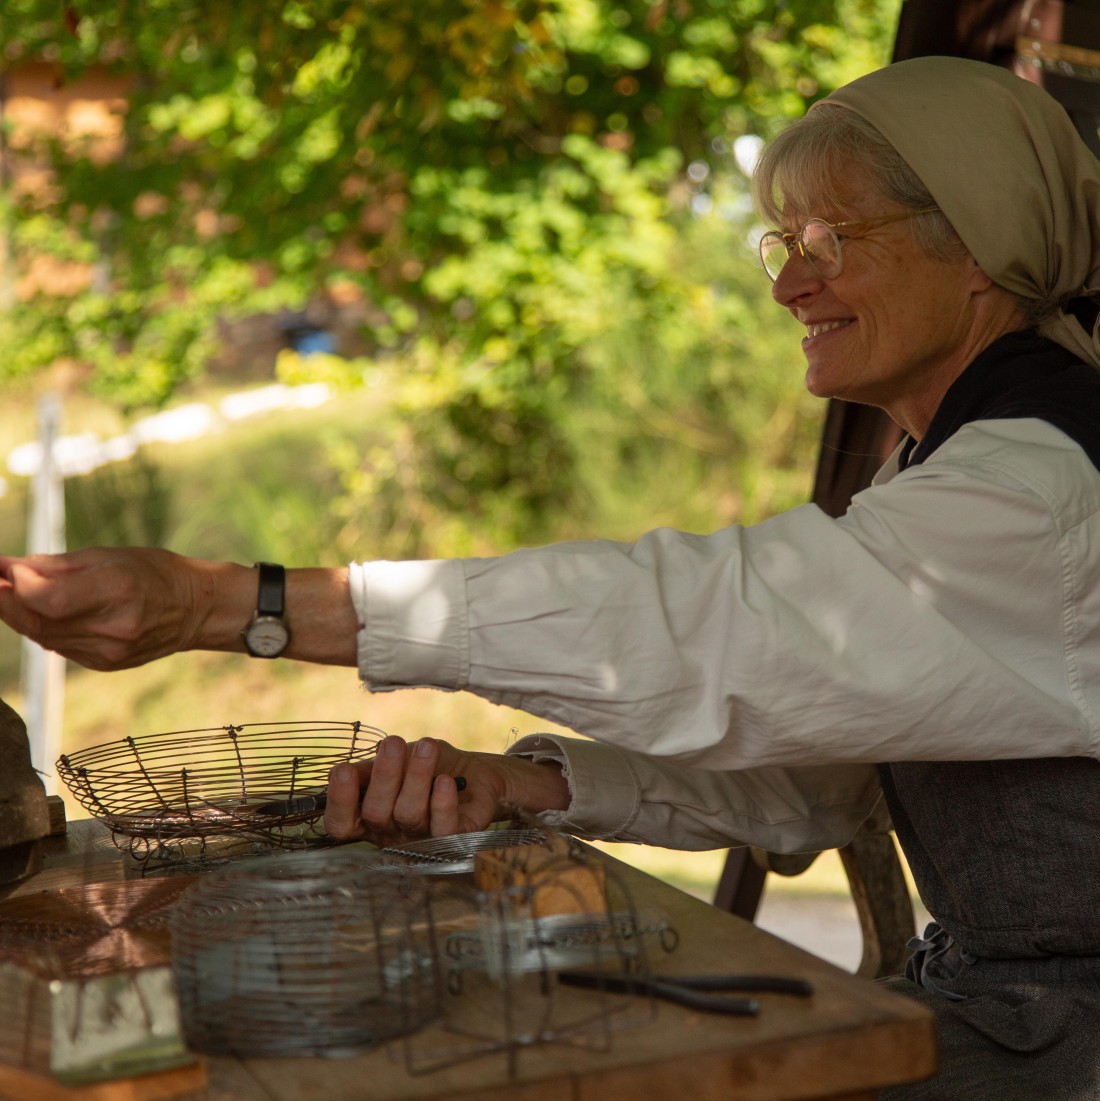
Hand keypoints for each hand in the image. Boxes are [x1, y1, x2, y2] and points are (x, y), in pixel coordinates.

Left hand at [0, 547, 243, 670]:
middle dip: (7, 601)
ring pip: (43, 637)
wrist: (196, 610)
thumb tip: (8, 566)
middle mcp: (114, 628)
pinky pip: (59, 646)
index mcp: (118, 592)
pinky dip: (45, 628)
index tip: (6, 569)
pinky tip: (47, 612)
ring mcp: (109, 652)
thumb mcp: (110, 556)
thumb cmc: (156, 572)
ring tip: (16, 591)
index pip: (49, 600)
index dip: (17, 587)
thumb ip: (56, 565)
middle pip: (38, 622)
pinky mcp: (105, 664)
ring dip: (22, 614)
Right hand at [323, 735, 569, 845]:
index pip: (341, 822)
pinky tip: (446, 780)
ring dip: (417, 775)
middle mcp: (391, 834)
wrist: (474, 772)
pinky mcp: (455, 840)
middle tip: (393, 743)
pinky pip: (444, 828)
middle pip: (375, 814)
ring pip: (409, 814)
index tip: (343, 770)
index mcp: (369, 818)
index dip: (339, 801)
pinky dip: (443, 802)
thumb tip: (344, 771)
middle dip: (384, 775)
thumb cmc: (426, 765)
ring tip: (427, 746)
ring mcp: (421, 840)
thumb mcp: (395, 760)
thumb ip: (370, 770)